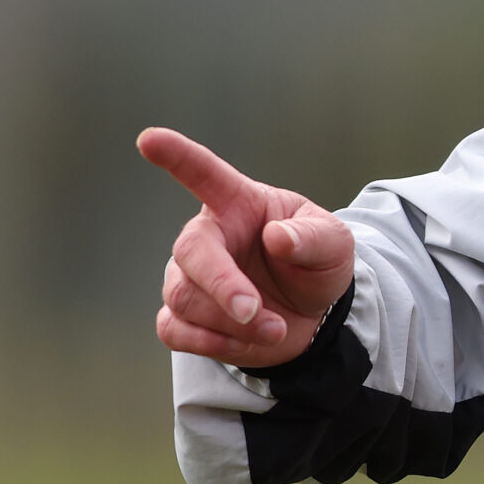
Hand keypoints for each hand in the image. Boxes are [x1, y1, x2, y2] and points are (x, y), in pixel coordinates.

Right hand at [138, 126, 355, 366]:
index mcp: (239, 203)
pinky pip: (174, 330)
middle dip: (221, 285)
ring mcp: (189, 276)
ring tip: (274, 329)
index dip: (177, 156)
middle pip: (190, 253)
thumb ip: (311, 237)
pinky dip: (210, 344)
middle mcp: (208, 236)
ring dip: (233, 324)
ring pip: (185, 298)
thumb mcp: (333, 245)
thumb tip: (276, 238)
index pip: (204, 173)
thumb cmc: (316, 264)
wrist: (312, 314)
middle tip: (255, 311)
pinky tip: (243, 343)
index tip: (149, 139)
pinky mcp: (184, 315)